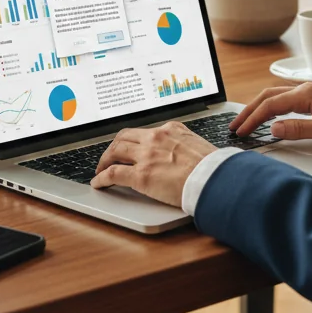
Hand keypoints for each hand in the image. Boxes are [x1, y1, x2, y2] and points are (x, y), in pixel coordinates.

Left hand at [90, 120, 216, 206]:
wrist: (213, 178)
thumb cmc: (212, 166)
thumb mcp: (197, 145)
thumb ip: (183, 146)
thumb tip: (182, 156)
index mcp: (171, 129)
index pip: (145, 132)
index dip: (133, 140)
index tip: (130, 146)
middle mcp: (156, 138)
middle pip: (124, 137)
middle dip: (114, 147)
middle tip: (110, 157)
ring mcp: (147, 155)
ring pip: (115, 151)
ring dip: (104, 160)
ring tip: (101, 169)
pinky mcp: (140, 175)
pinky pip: (112, 174)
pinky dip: (101, 178)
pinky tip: (98, 183)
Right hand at [230, 83, 311, 143]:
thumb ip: (298, 129)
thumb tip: (273, 129)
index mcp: (305, 95)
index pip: (270, 105)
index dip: (253, 119)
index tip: (241, 132)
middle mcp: (304, 88)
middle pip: (267, 96)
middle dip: (249, 110)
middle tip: (234, 126)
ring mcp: (307, 90)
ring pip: (274, 95)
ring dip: (257, 107)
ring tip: (245, 121)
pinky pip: (283, 97)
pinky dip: (269, 105)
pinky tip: (266, 114)